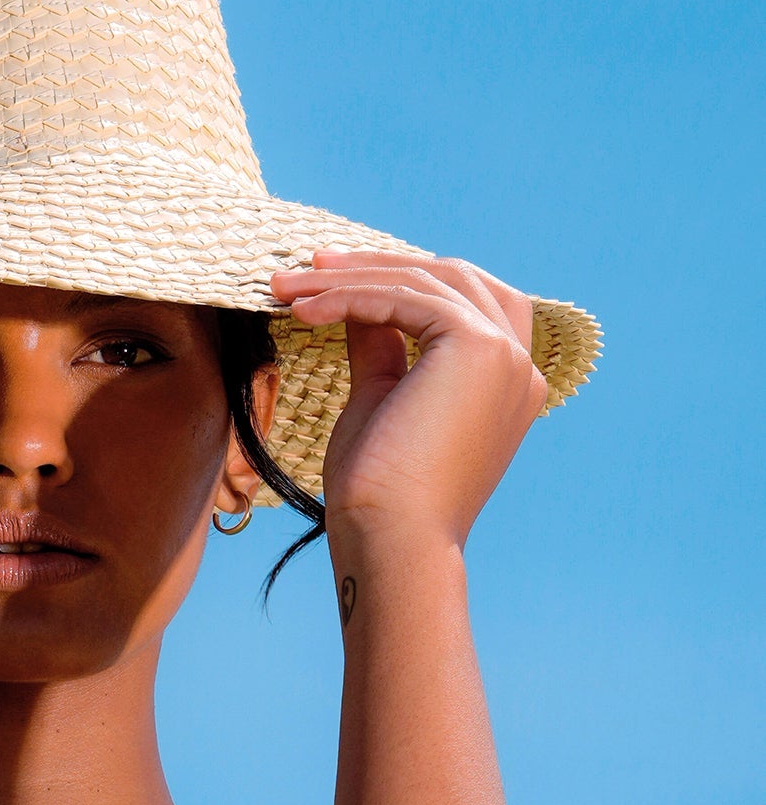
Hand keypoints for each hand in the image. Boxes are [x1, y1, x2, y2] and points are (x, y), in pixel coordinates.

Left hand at [269, 251, 548, 547]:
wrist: (391, 538)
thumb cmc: (379, 490)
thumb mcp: (379, 398)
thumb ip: (381, 346)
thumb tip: (357, 301)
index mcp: (505, 381)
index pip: (462, 301)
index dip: (400, 278)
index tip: (330, 277)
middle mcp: (517, 364)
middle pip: (451, 277)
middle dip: (376, 266)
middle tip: (306, 268)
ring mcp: (505, 355)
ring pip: (424, 281)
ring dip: (349, 278)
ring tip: (286, 289)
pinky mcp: (478, 348)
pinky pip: (404, 298)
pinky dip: (349, 297)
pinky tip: (303, 312)